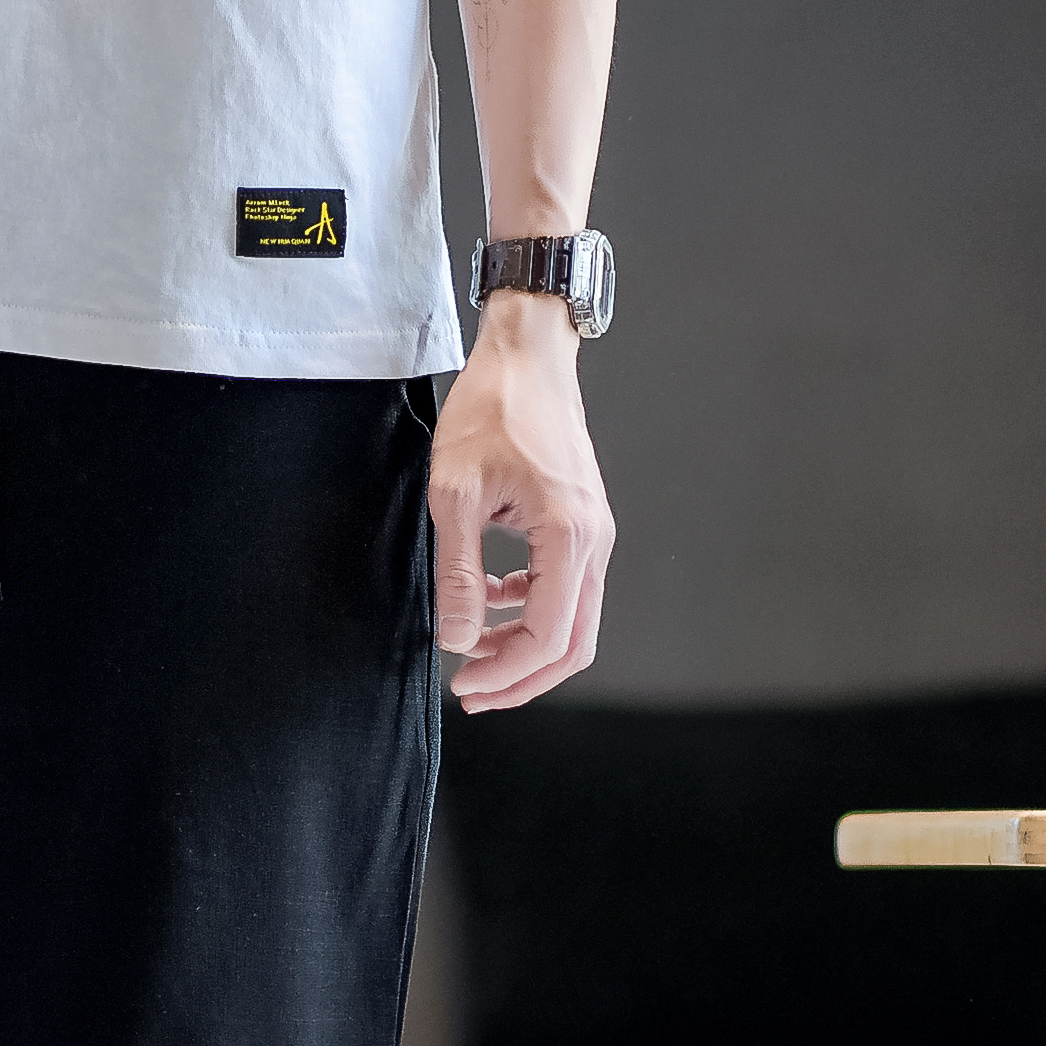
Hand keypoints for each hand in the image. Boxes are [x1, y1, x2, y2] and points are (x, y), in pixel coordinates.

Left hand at [427, 288, 613, 712]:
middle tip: (470, 692)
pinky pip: (565, 593)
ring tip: (473, 657)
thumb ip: (457, 572)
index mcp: (568, 536)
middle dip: (522, 679)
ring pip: (572, 624)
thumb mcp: (453, 492)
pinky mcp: (580, 527)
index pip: (548, 638)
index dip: (504, 674)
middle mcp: (593, 541)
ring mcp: (592, 535)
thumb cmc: (492, 407)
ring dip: (525, 651)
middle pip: (572, 645)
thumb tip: (458, 639)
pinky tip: (490, 606)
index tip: (461, 683)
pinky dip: (529, 615)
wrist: (526, 352)